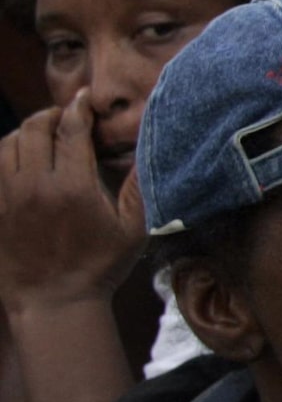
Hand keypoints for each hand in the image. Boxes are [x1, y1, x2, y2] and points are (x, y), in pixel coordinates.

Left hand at [0, 97, 146, 318]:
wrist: (53, 302)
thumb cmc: (99, 266)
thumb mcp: (134, 229)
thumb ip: (139, 186)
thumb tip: (148, 147)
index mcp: (73, 188)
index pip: (71, 129)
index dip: (79, 108)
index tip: (85, 99)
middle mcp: (34, 187)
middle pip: (34, 128)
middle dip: (50, 115)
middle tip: (64, 117)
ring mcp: (7, 198)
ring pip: (7, 143)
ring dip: (25, 133)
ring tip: (41, 136)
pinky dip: (6, 154)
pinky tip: (20, 159)